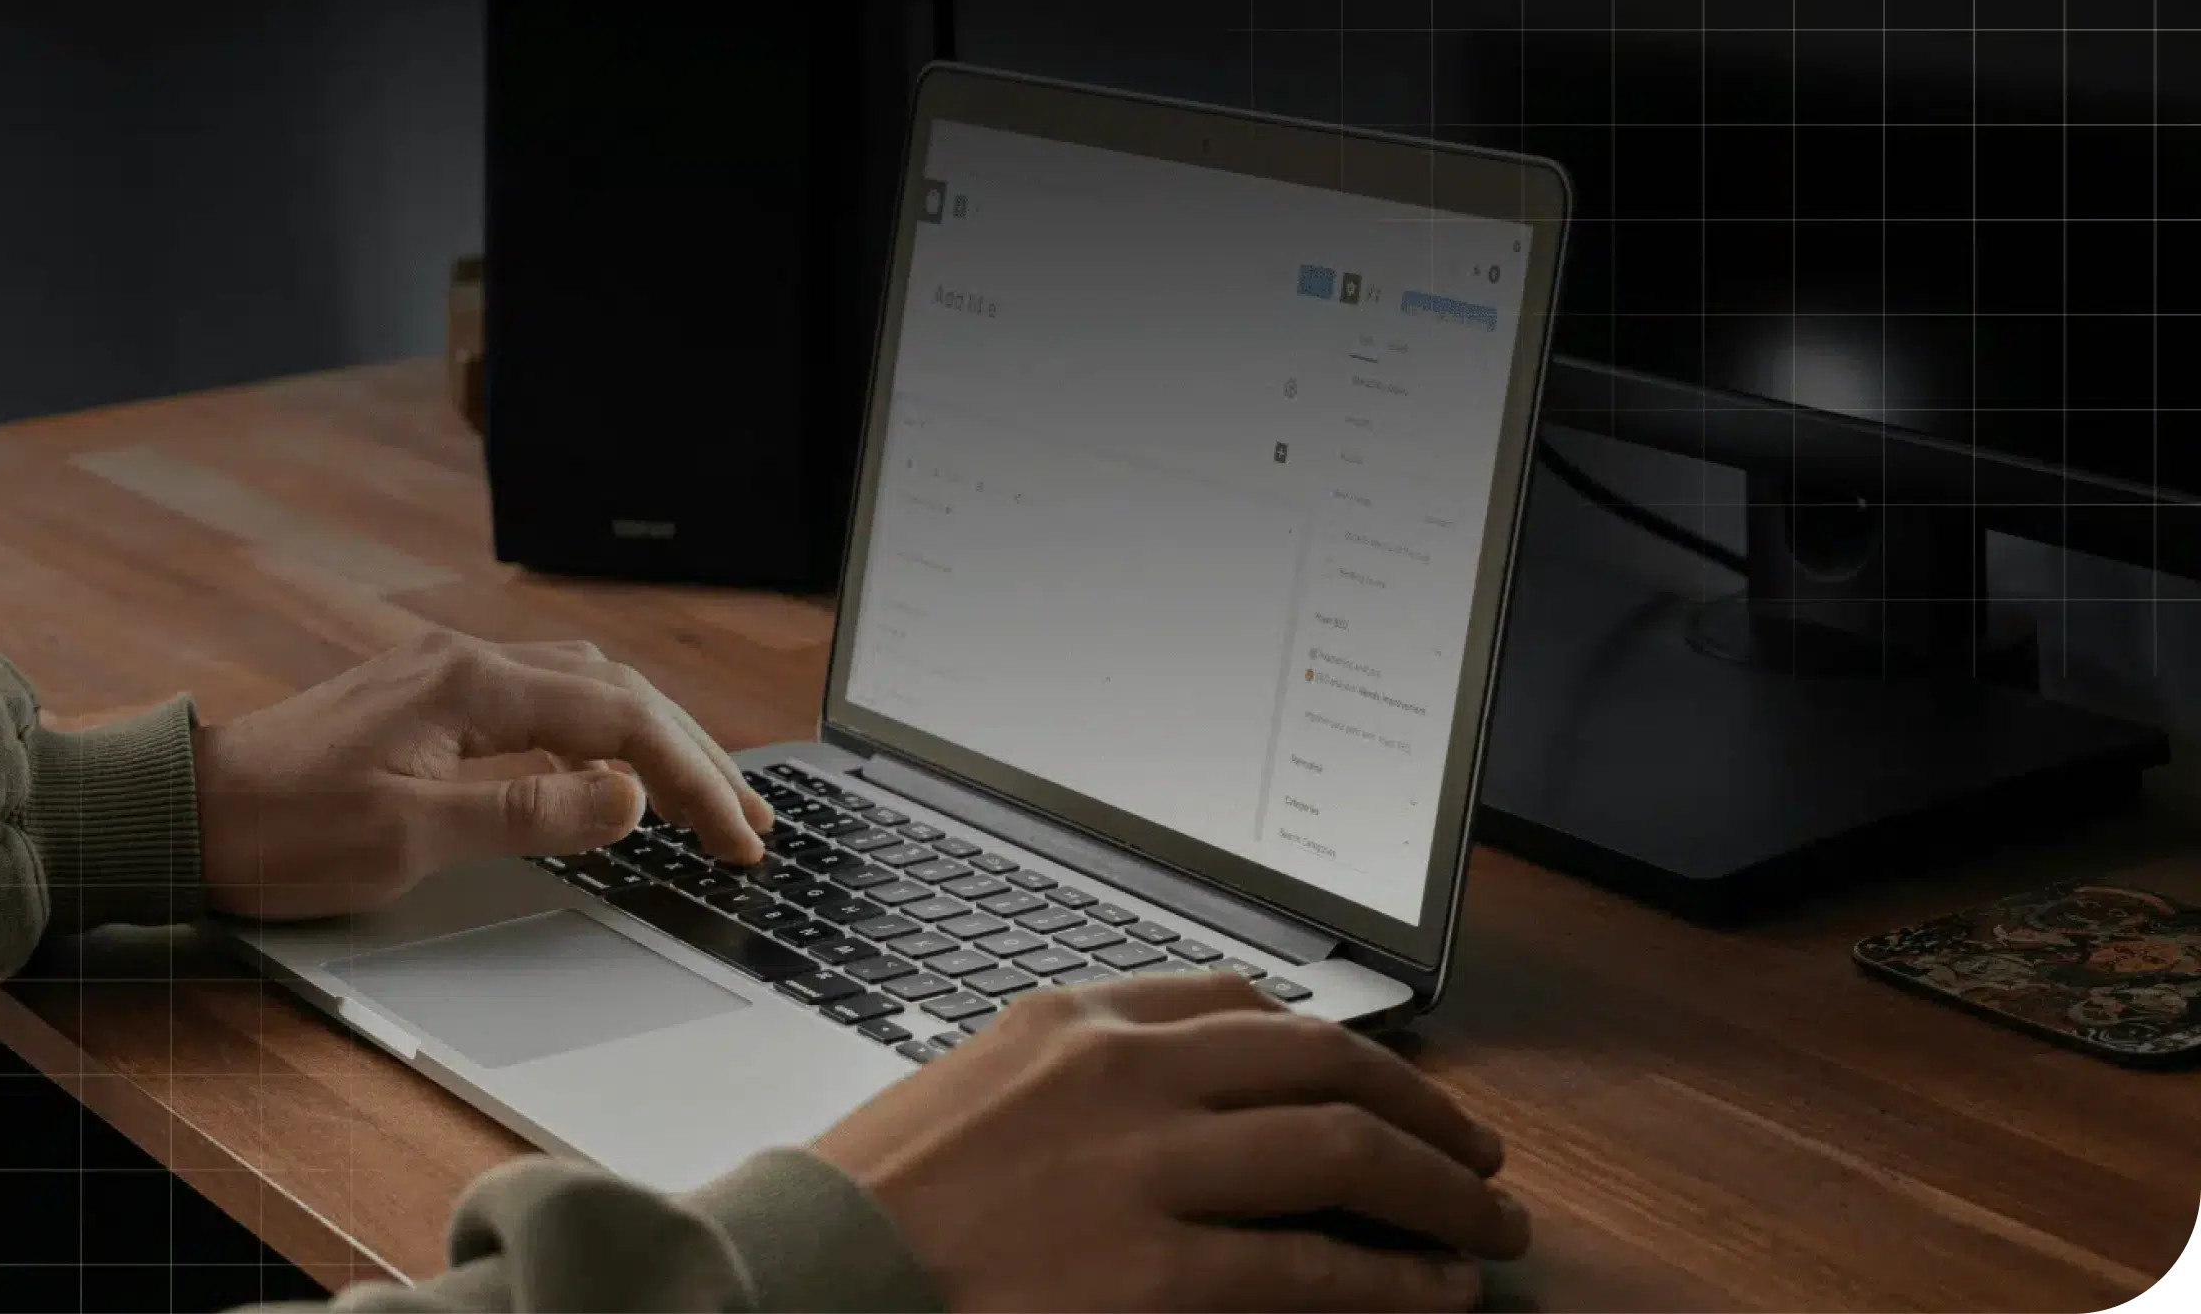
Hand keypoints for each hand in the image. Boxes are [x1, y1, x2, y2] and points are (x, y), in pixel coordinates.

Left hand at [193, 630, 773, 917]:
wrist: (181, 811)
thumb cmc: (281, 830)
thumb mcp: (410, 838)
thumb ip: (529, 813)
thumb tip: (629, 796)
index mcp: (470, 687)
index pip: (620, 722)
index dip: (693, 780)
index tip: (738, 837)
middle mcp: (465, 664)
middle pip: (616, 692)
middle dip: (694, 753)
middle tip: (751, 819)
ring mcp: (444, 678)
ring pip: (583, 689)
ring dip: (654, 739)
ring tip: (705, 794)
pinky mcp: (425, 702)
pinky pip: (542, 702)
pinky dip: (601, 733)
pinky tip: (614, 769)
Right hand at [813, 973, 1528, 1313]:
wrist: (798, 1273)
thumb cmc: (870, 1197)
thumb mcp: (974, 1086)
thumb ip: (1079, 1075)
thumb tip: (1195, 1100)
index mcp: (1071, 1018)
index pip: (1241, 1000)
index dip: (1338, 1045)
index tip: (1378, 1078)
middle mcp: (1119, 1073)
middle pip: (1320, 1063)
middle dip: (1422, 1109)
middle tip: (1477, 1151)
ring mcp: (1141, 1169)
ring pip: (1343, 1151)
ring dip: (1441, 1190)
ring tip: (1488, 1222)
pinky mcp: (1152, 1274)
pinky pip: (1311, 1267)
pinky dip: (1395, 1279)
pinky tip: (1437, 1289)